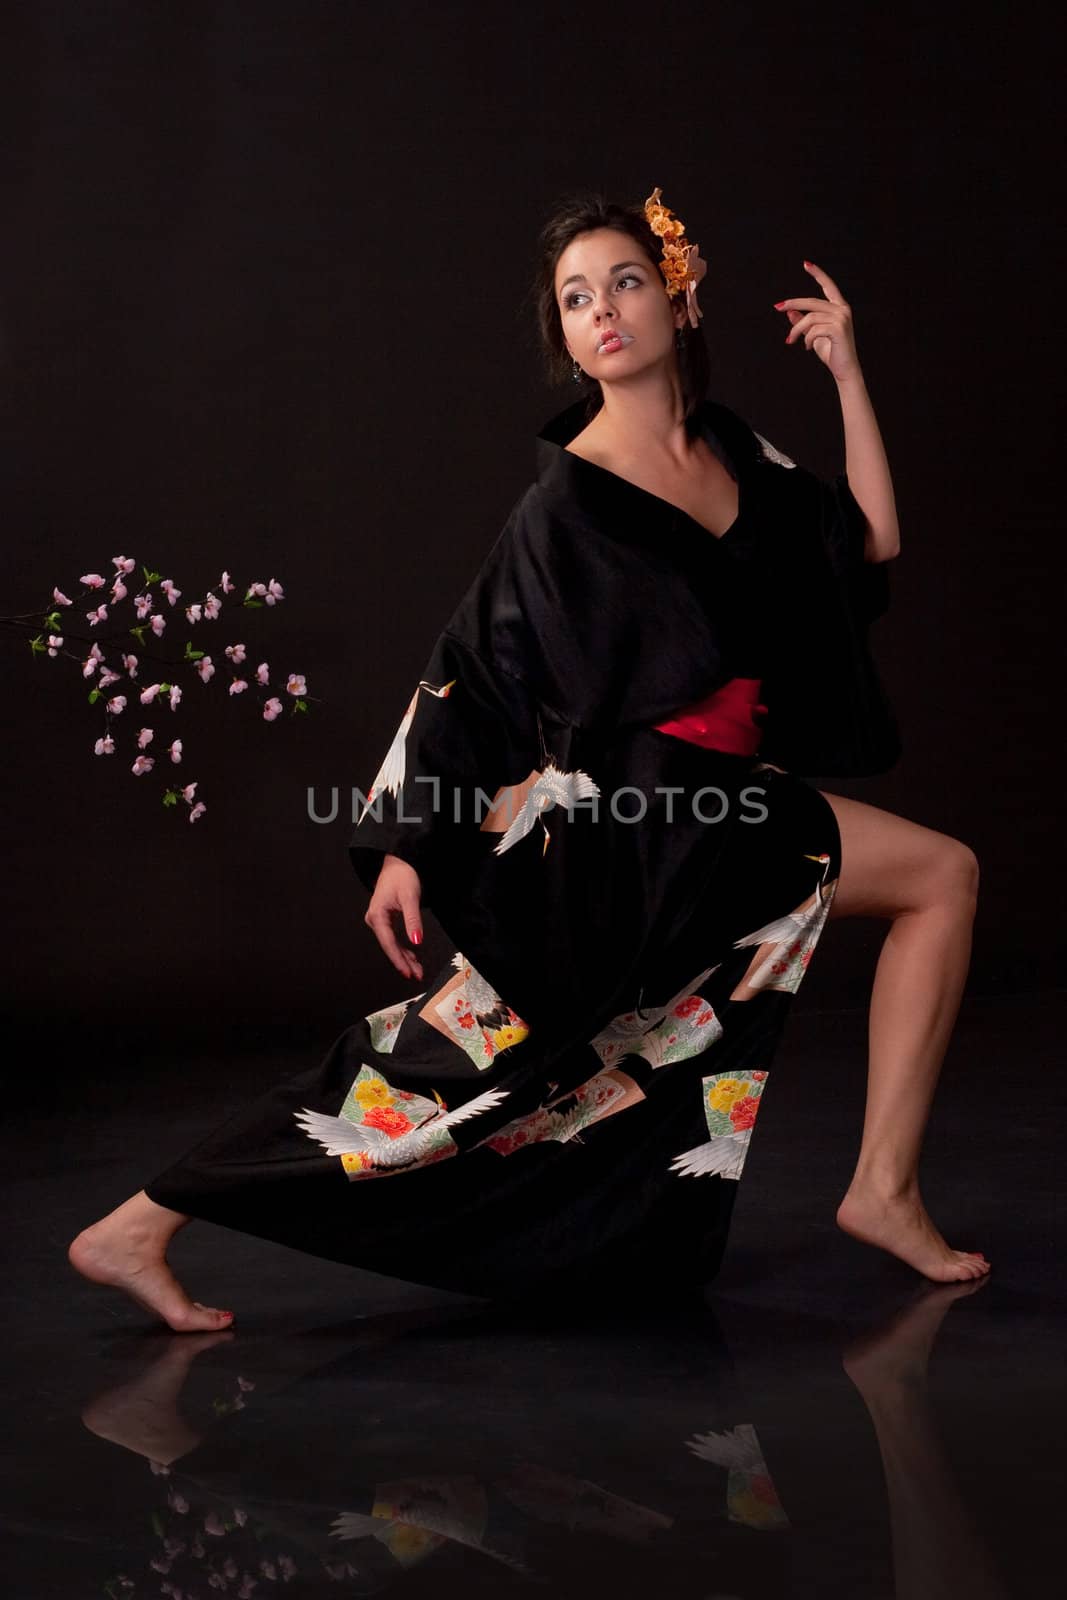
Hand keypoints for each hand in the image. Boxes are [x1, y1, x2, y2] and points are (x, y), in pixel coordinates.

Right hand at [364, 853, 423, 980]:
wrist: (397, 863)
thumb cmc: (402, 876)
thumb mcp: (410, 898)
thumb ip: (413, 921)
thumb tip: (417, 941)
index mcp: (377, 915)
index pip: (388, 943)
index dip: (398, 960)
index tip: (408, 972)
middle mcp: (374, 920)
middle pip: (389, 947)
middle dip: (403, 962)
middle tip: (416, 975)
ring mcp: (378, 921)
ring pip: (391, 945)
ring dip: (404, 958)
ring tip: (417, 971)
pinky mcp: (385, 920)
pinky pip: (393, 939)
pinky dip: (403, 949)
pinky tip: (412, 958)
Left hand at [775, 260, 860, 381]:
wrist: (844, 369)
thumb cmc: (831, 352)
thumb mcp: (814, 335)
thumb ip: (804, 322)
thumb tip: (790, 312)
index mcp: (839, 307)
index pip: (828, 286)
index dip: (818, 274)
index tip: (806, 264)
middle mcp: (842, 309)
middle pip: (811, 301)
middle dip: (793, 303)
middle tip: (777, 307)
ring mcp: (842, 318)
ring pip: (810, 318)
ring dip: (797, 330)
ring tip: (792, 341)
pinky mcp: (838, 328)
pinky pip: (813, 329)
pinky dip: (807, 339)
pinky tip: (808, 348)